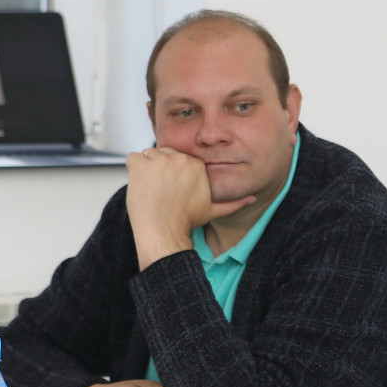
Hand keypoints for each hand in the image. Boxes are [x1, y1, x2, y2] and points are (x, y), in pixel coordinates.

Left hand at [126, 146, 255, 269]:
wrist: (165, 231)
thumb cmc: (187, 221)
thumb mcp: (214, 210)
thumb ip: (234, 201)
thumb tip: (253, 199)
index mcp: (196, 164)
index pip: (180, 158)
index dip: (174, 173)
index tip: (172, 189)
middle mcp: (179, 158)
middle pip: (164, 154)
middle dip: (161, 169)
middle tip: (160, 191)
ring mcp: (159, 160)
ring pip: (148, 155)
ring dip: (147, 169)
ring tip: (151, 189)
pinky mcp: (141, 165)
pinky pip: (133, 158)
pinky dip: (133, 170)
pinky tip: (140, 185)